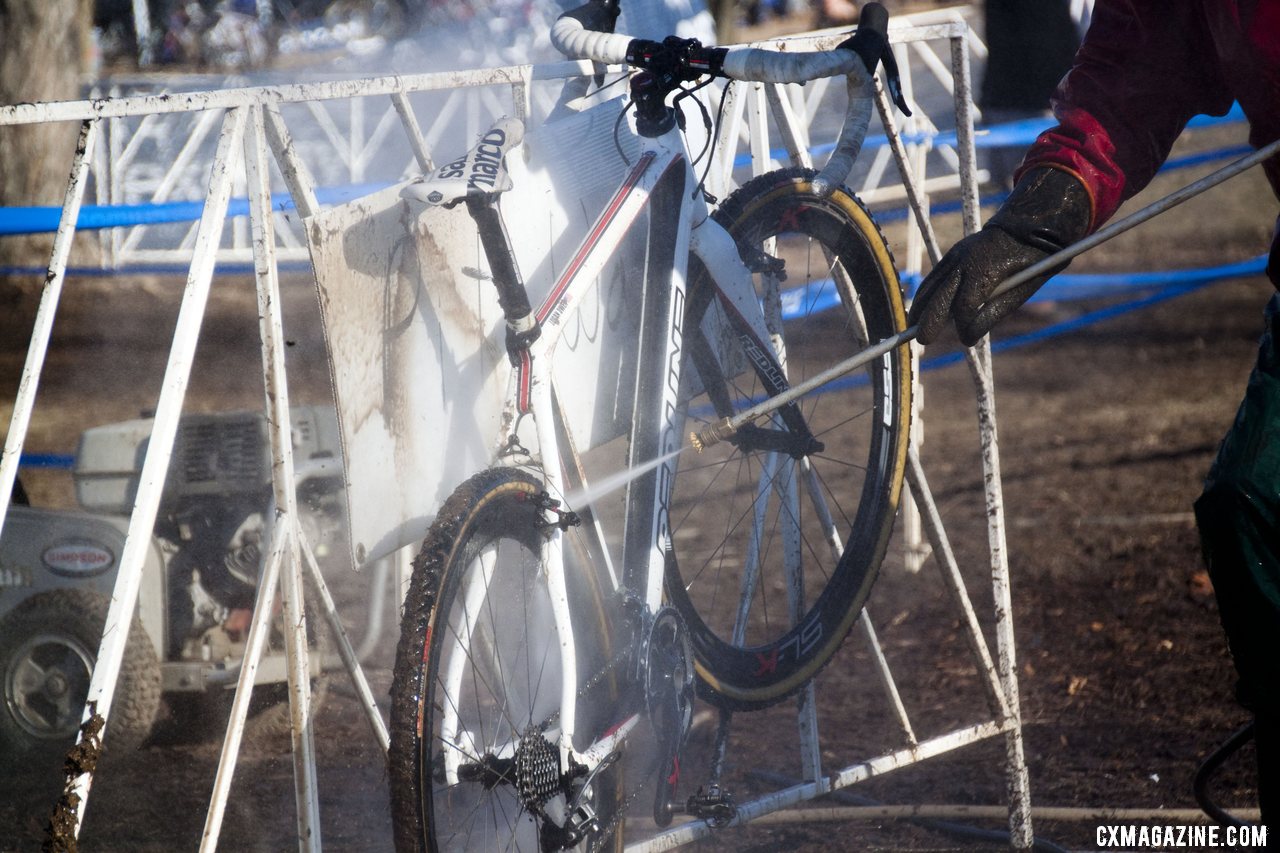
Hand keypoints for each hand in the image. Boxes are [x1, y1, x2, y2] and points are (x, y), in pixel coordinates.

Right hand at [908, 167, 1091, 345]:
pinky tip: (920, 308)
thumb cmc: (1031, 260)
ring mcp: (957, 255)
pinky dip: (925, 292)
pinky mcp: (954, 252)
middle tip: (923, 340)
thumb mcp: (1022, 288)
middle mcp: (965, 261)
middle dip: (930, 320)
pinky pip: (934, 276)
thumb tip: (970, 336)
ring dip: (920, 306)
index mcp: (985, 270)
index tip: (967, 341)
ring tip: (911, 326)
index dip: (964, 326)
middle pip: (940, 296)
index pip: (965, 306)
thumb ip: (995, 312)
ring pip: (931, 284)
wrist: (1029, 222)